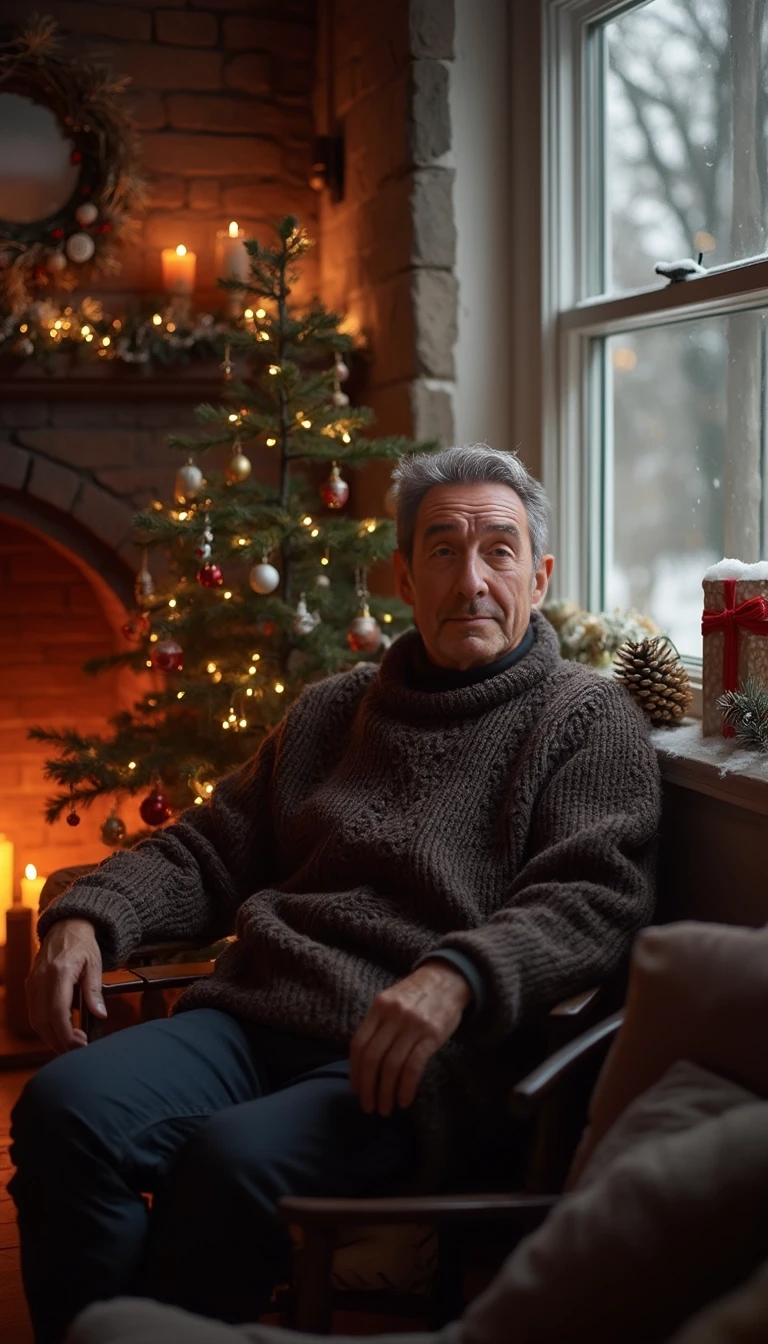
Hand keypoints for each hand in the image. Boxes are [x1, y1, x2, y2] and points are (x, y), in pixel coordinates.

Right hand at [26, 919, 106, 1052]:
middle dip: (58, 1041)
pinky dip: (45, 1026)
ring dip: (50, 1037)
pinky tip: (60, 1031)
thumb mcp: (95, 964)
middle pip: (42, 1021)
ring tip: (70, 1044)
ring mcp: (32, 982)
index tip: (79, 1045)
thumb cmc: (82, 943)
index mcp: (58, 972)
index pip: (57, 1011)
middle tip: (77, 1050)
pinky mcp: (30, 985)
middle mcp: (40, 978)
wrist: (66, 925)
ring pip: (35, 1020)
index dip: (65, 1033)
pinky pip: (33, 1012)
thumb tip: (99, 1014)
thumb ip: (95, 990)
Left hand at [350, 961, 471, 1116]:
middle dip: (368, 1087)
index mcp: (379, 1007)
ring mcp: (412, 1025)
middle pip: (372, 1057)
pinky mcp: (432, 1035)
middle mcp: (393, 1015)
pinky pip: (413, 1066)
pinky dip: (405, 1087)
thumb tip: (364, 1061)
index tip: (355, 1089)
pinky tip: (404, 1100)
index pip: (359, 1044)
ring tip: (385, 1108)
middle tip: (369, 1106)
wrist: (448, 979)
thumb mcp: (392, 1001)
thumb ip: (378, 1024)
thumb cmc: (417, 995)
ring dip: (386, 1092)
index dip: (355, 1070)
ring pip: (391, 1065)